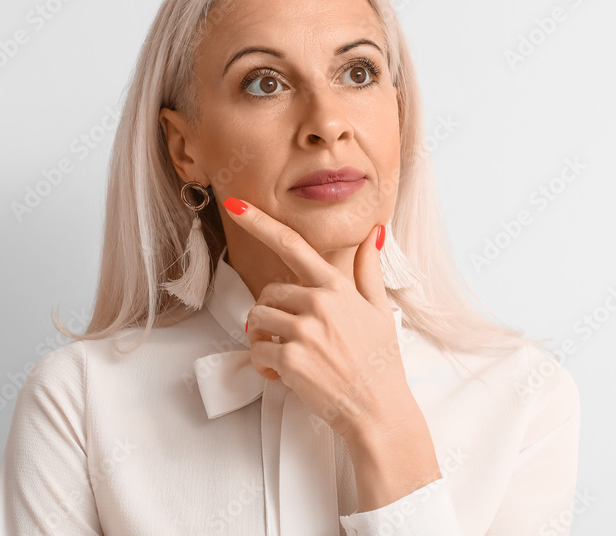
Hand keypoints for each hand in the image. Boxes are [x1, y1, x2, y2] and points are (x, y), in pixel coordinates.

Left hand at [224, 196, 414, 444]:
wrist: (380, 411)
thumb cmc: (380, 363)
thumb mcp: (380, 310)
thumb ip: (368, 270)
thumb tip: (374, 232)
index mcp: (337, 287)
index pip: (292, 244)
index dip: (259, 222)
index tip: (235, 205)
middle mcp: (319, 303)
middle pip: (267, 292)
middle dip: (271, 313)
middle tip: (290, 337)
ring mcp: (304, 331)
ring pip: (255, 320)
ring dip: (263, 338)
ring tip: (286, 355)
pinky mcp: (291, 359)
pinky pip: (256, 351)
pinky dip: (264, 365)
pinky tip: (285, 374)